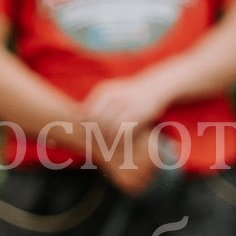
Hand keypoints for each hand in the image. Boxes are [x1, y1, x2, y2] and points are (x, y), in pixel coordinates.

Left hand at [76, 74, 182, 197]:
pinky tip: (121, 145)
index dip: (87, 126)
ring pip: (109, 128)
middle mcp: (113, 97)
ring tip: (108, 147)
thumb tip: (79, 117)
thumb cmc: (131, 94)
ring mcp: (125, 106)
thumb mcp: (113, 92)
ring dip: (108, 140)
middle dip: (96, 135)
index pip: (88, 113)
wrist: (155, 88)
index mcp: (104, 91)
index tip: (89, 136)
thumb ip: (98, 103)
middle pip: (97, 122)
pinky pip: (122, 133)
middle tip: (97, 145)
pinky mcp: (136, 115)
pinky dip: (120, 141)